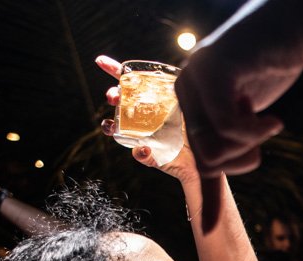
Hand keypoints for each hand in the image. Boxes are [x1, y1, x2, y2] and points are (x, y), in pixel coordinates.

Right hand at [94, 55, 200, 184]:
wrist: (202, 157)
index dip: (113, 70)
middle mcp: (141, 117)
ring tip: (111, 125)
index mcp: (149, 101)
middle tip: (114, 97)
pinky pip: (139, 155)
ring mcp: (142, 136)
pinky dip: (139, 153)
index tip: (100, 61)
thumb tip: (180, 75)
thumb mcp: (189, 104)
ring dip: (109, 125)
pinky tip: (144, 149)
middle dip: (112, 96)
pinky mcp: (149, 156)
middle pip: (119, 102)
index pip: (129, 82)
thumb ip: (183, 91)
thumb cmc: (194, 127)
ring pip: (116, 130)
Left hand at [168, 0, 302, 228]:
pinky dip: (254, 132)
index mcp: (190, 100)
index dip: (207, 197)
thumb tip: (226, 178)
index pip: (198, 159)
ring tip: (269, 127)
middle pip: (205, 159)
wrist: (298, 23)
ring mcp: (195, 78)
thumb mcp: (248, 109)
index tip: (210, 230)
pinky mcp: (213, 73)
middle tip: (264, 143)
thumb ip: (231, 136)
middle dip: (240, 162)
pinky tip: (273, 120)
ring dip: (248, 147)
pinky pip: (226, 128)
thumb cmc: (275, 63)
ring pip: (213, 148)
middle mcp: (185, 89)